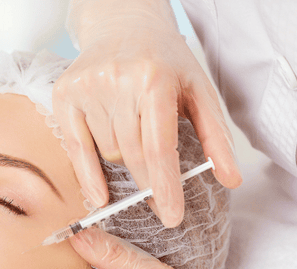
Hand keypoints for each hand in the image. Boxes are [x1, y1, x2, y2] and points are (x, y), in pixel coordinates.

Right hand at [53, 0, 241, 226]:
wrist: (124, 24)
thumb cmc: (166, 61)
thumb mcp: (199, 90)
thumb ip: (216, 136)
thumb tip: (231, 180)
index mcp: (155, 80)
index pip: (159, 148)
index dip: (165, 187)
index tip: (171, 217)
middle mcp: (118, 81)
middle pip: (132, 156)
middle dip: (148, 185)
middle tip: (160, 204)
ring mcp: (88, 87)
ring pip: (108, 153)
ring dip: (124, 164)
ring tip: (135, 148)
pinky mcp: (65, 94)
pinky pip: (76, 147)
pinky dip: (87, 175)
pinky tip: (99, 196)